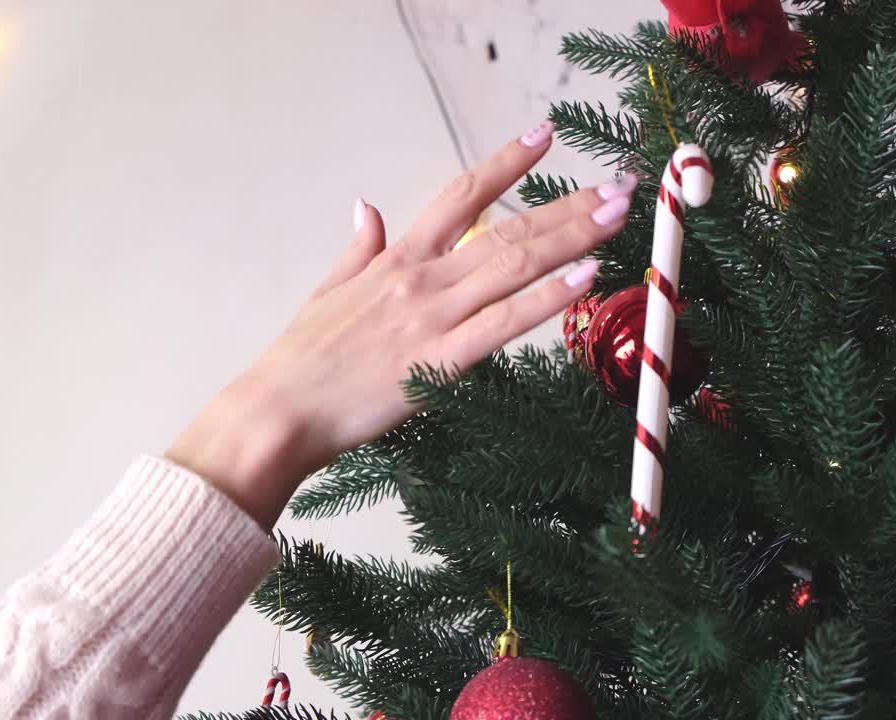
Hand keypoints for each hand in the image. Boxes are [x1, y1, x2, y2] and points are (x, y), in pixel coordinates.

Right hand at [167, 121, 638, 527]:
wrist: (278, 411)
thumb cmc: (301, 360)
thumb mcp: (326, 290)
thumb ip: (357, 248)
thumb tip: (366, 207)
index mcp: (397, 260)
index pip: (460, 195)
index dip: (506, 163)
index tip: (543, 136)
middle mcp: (422, 279)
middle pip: (506, 228)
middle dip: (567, 205)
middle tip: (617, 185)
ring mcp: (432, 317)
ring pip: (513, 266)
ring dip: (572, 238)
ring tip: (617, 217)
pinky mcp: (439, 362)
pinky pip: (503, 325)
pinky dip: (546, 299)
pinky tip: (585, 279)